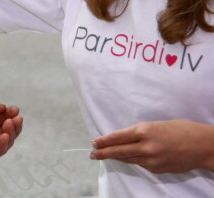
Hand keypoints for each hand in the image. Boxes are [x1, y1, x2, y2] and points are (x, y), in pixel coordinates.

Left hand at [0, 88, 22, 162]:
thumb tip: (1, 108)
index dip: (8, 113)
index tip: (14, 110)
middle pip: (3, 129)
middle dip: (13, 124)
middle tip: (16, 118)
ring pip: (1, 141)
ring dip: (10, 135)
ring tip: (11, 126)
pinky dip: (1, 146)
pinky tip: (4, 137)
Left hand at [91, 120, 213, 173]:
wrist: (203, 146)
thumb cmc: (180, 129)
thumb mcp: (155, 125)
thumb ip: (139, 133)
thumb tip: (123, 138)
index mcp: (144, 131)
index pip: (117, 137)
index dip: (104, 141)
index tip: (94, 142)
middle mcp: (146, 147)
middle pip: (118, 151)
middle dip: (103, 153)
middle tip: (92, 153)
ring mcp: (152, 161)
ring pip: (128, 159)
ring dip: (115, 157)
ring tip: (104, 156)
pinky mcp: (157, 169)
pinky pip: (140, 164)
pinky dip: (132, 160)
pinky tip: (127, 158)